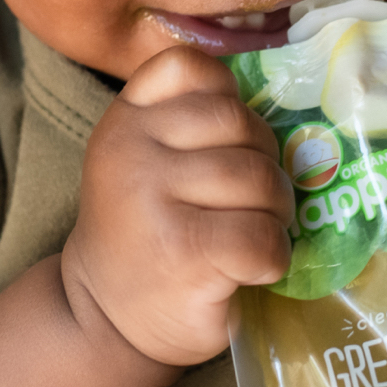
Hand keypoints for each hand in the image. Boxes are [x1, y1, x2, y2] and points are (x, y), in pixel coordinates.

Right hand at [63, 46, 292, 366]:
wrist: (102, 319)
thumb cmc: (145, 235)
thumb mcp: (147, 162)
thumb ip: (191, 125)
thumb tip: (284, 114)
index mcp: (127, 119)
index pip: (192, 67)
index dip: (228, 100)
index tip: (226, 143)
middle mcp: (132, 148)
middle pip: (240, 124)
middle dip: (265, 163)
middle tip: (253, 203)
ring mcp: (154, 197)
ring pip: (258, 179)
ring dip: (276, 214)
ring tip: (254, 235)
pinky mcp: (184, 249)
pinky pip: (263, 236)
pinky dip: (274, 258)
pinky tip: (252, 269)